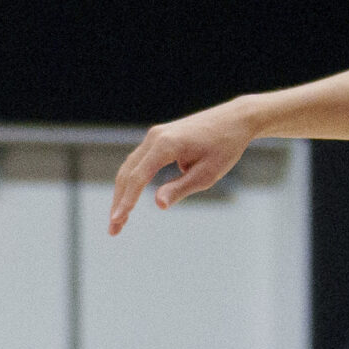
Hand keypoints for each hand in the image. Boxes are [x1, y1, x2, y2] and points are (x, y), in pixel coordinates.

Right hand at [108, 101, 258, 233]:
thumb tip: (158, 204)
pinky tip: (129, 199)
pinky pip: (138, 162)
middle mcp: (155, 137)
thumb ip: (180, 188)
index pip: (138, 177)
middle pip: (127, 173)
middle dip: (119, 202)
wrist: (235, 119)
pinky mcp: (159, 137)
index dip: (126, 202)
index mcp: (166, 145)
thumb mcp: (207, 174)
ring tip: (120, 219)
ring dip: (122, 193)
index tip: (117, 222)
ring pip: (129, 167)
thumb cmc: (225, 147)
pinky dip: (131, 181)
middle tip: (114, 229)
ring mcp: (155, 135)